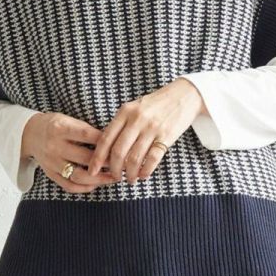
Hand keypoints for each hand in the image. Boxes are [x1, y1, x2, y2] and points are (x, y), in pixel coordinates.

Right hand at [22, 110, 118, 193]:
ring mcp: (52, 162)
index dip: (105, 141)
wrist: (30, 134)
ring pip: (78, 176)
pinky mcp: (51, 174)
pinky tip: (96, 184)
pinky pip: (69, 186)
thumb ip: (86, 130)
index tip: (120, 146)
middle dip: (106, 163)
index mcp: (60, 128)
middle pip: (84, 158)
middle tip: (122, 164)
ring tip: (113, 178)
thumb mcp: (68, 120)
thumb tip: (112, 141)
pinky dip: (85, 188)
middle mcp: (54, 146)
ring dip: (99, 179)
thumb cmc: (56, 125)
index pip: (86, 135)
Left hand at [83, 77, 205, 183]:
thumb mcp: (134, 108)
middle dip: (114, 169)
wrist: (184, 95)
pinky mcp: (166, 136)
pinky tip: (143, 175)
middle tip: (115, 177)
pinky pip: (152, 159)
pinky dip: (145, 171)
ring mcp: (152, 128)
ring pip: (134, 158)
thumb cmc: (156, 104)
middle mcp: (136, 119)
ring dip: (130, 174)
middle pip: (118, 151)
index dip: (97, 158)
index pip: (105, 139)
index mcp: (124, 112)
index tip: (92, 171)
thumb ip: (121, 125)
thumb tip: (107, 149)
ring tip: (130, 179)